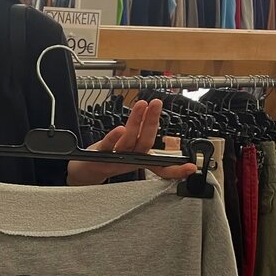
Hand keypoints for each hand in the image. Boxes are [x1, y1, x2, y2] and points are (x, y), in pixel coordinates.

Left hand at [68, 100, 196, 185]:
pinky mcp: (99, 156)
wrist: (85, 172)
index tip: (190, 168)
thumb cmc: (109, 157)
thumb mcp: (130, 150)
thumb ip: (142, 136)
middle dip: (153, 122)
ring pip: (129, 141)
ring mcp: (114, 159)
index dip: (176, 169)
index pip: (161, 165)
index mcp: (140, 159)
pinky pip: (108, 146)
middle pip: (145, 142)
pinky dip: (114, 137)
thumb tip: (153, 116)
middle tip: (158, 104)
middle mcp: (130, 160)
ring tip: (142, 105)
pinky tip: (120, 127)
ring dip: (136, 122)